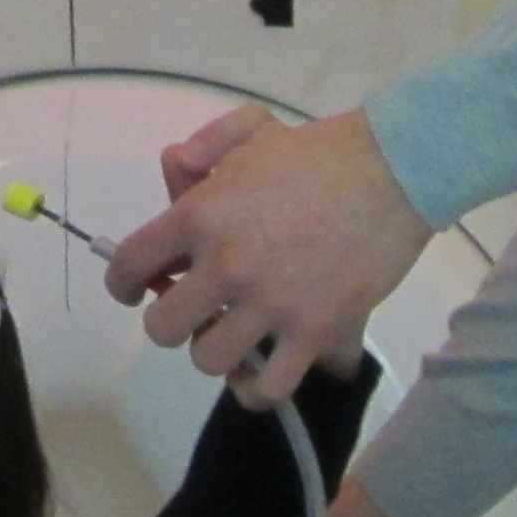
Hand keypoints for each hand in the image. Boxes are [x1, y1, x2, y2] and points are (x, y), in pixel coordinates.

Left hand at [106, 106, 427, 402]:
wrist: (393, 172)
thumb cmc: (318, 151)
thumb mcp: (251, 128)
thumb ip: (204, 146)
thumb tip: (175, 171)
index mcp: (199, 215)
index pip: (129, 264)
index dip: (123, 283)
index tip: (136, 289)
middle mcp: (225, 265)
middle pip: (161, 327)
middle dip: (171, 319)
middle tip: (196, 306)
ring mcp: (269, 305)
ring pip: (208, 360)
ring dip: (215, 349)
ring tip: (235, 331)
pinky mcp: (314, 333)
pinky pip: (268, 388)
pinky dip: (256, 388)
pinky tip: (261, 367)